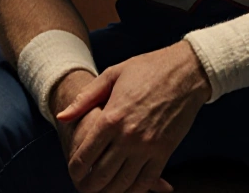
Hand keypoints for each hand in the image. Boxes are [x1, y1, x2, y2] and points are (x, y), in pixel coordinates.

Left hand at [55, 43, 211, 192]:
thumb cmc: (148, 69)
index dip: (76, 170)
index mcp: (111, 117)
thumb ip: (84, 99)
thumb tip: (61, 117)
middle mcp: (128, 136)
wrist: (187, 72)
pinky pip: (147, 180)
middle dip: (89, 186)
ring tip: (103, 191)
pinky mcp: (165, 151)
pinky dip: (135, 190)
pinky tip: (127, 189)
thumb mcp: (112, 75)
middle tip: (85, 188)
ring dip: (110, 191)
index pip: (86, 155)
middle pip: (102, 175)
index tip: (74, 173)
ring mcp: (148, 146)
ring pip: (124, 182)